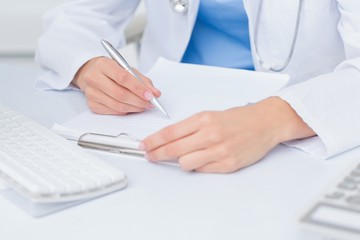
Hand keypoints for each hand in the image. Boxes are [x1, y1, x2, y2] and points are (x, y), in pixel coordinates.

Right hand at [72, 57, 160, 114]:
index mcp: (103, 64)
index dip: (138, 88)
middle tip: (149, 103)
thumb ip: (143, 81)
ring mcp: (91, 92)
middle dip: (138, 101)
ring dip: (134, 108)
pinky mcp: (92, 104)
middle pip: (119, 94)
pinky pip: (112, 112)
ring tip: (143, 106)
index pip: (122, 77)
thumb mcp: (128, 70)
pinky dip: (126, 111)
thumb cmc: (113, 71)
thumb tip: (155, 93)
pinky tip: (132, 108)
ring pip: (117, 105)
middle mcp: (93, 78)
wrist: (93, 73)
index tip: (150, 95)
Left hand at [140, 97, 314, 172]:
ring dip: (181, 161)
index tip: (145, 145)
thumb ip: (190, 128)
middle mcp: (210, 134)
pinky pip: (201, 170)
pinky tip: (203, 159)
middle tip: (150, 155)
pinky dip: (198, 166)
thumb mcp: (210, 115)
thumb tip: (168, 140)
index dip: (153, 141)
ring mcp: (219, 151)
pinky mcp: (227, 164)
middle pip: (173, 150)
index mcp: (204, 119)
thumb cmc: (238, 118)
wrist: (265, 123)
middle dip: (157, 154)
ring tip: (187, 155)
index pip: (170, 133)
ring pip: (185, 164)